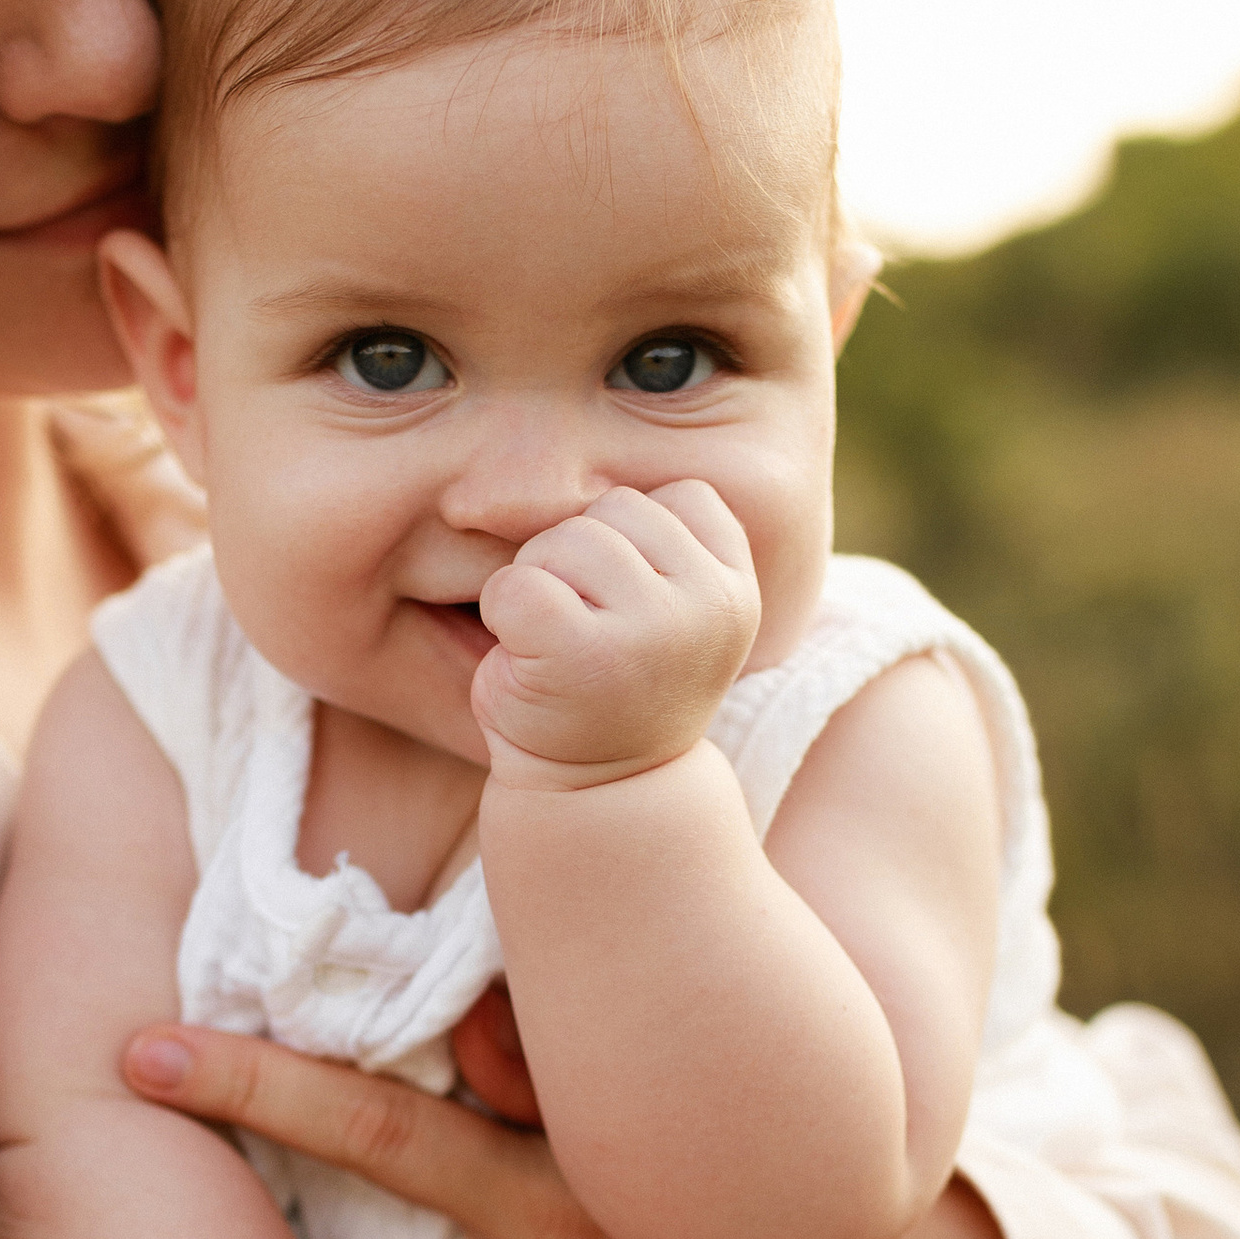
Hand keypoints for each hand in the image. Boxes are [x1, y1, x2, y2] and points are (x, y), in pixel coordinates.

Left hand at [475, 482, 758, 787]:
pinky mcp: (584, 653)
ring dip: (539, 587)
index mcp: (737, 589)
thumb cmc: (618, 690)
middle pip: (614, 510)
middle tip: (585, 635)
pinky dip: (502, 617)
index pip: (679, 496)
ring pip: (563, 539)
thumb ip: (664, 543)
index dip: (634, 541)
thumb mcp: (669, 606)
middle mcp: (710, 604)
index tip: (632, 611)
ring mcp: (653, 628)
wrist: (597, 797)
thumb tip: (604, 441)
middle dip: (578, 560)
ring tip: (558, 649)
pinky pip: (516, 585)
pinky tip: (528, 663)